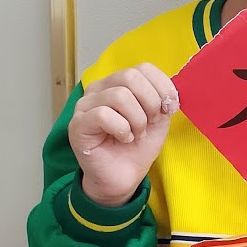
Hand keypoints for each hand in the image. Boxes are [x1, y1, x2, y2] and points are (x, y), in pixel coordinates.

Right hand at [67, 63, 178, 206]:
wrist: (123, 178)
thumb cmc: (136, 148)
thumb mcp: (157, 120)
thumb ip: (162, 100)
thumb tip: (168, 93)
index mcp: (117, 83)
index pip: (143, 68)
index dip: (162, 86)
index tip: (168, 109)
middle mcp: (98, 89)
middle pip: (130, 77)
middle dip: (150, 103)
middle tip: (149, 124)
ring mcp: (85, 105)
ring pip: (119, 96)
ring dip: (137, 120)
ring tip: (135, 135)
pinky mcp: (78, 124)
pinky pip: (104, 115)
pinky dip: (122, 129)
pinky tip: (123, 139)